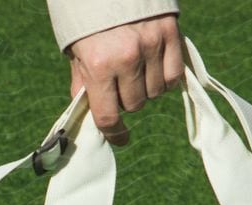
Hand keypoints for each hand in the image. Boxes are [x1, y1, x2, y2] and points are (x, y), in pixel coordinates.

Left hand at [65, 14, 184, 146]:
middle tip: (120, 82)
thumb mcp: (77, 51)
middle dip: (126, 99)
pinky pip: (174, 75)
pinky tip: (155, 67)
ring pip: (156, 92)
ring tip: (136, 69)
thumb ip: (84, 83)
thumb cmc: (89, 19)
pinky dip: (166, 77)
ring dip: (146, 88)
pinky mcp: (170, 34)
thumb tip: (92, 116)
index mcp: (99, 65)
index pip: (108, 116)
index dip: (114, 133)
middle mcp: (127, 58)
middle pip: (135, 104)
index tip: (120, 139)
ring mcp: (152, 46)